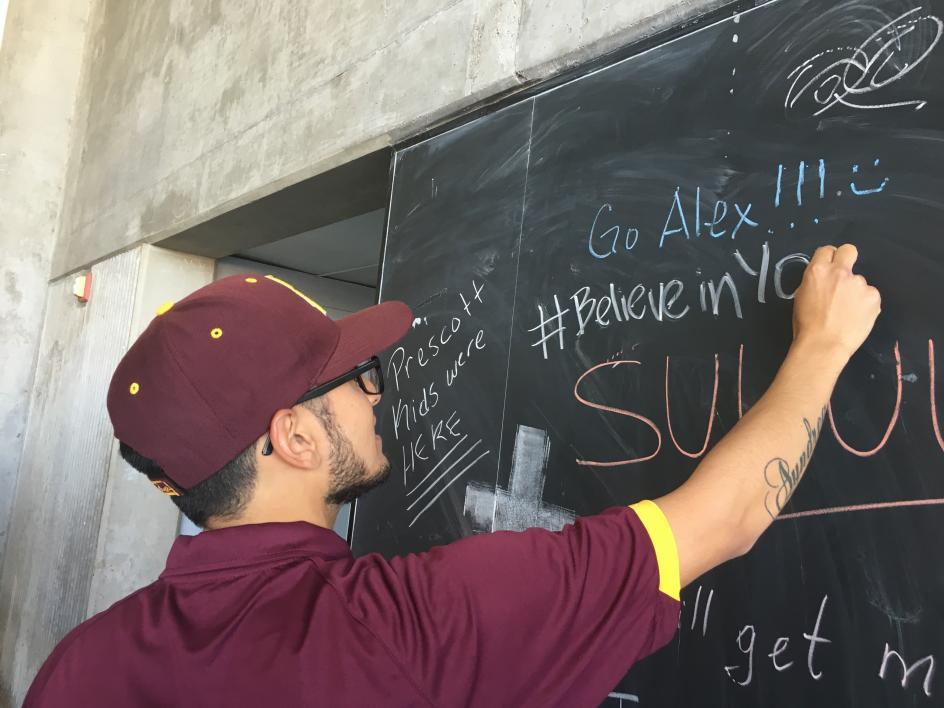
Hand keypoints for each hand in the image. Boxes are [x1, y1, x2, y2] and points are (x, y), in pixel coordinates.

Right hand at [792, 244, 880, 363]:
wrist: (823, 345)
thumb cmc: (806, 325)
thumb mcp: (801, 296)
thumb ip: (815, 281)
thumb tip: (824, 280)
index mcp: (818, 271)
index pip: (827, 250)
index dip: (828, 259)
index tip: (829, 268)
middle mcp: (840, 272)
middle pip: (849, 250)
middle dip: (846, 258)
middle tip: (843, 277)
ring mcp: (859, 284)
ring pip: (859, 281)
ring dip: (855, 292)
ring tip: (847, 312)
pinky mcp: (874, 297)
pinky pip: (870, 296)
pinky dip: (865, 305)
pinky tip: (856, 317)